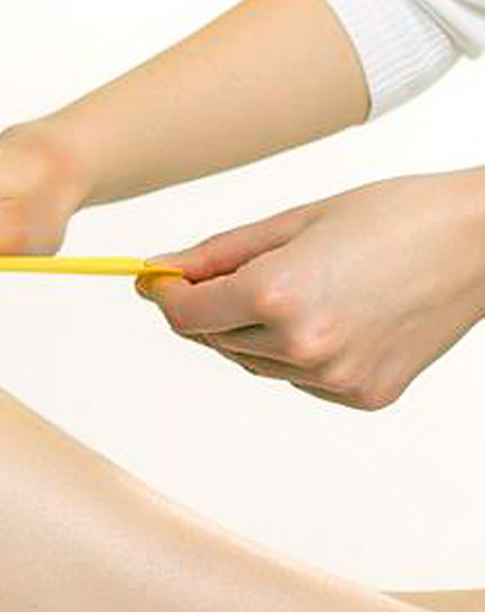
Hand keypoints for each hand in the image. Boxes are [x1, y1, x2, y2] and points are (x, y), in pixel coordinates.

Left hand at [135, 170, 484, 408]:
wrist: (482, 242)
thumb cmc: (395, 215)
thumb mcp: (296, 220)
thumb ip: (219, 253)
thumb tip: (159, 271)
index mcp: (278, 294)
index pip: (187, 315)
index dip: (167, 297)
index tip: (161, 281)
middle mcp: (301, 346)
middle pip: (215, 341)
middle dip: (212, 309)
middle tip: (235, 273)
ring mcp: (332, 378)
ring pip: (255, 363)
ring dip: (255, 332)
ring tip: (304, 287)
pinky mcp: (360, 396)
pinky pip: (300, 378)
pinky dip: (298, 351)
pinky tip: (336, 314)